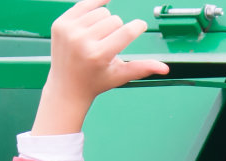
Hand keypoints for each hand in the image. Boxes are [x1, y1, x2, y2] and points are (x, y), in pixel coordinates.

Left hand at [31, 0, 170, 134]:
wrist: (66, 86)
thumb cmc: (96, 81)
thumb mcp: (120, 76)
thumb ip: (142, 68)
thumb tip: (165, 68)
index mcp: (98, 55)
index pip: (126, 31)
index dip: (137, 26)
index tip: (141, 25)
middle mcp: (81, 41)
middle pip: (114, 20)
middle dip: (117, 30)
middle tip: (110, 43)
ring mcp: (68, 31)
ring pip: (101, 11)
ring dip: (105, 21)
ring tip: (99, 36)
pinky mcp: (59, 23)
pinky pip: (83, 4)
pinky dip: (93, 5)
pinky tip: (101, 4)